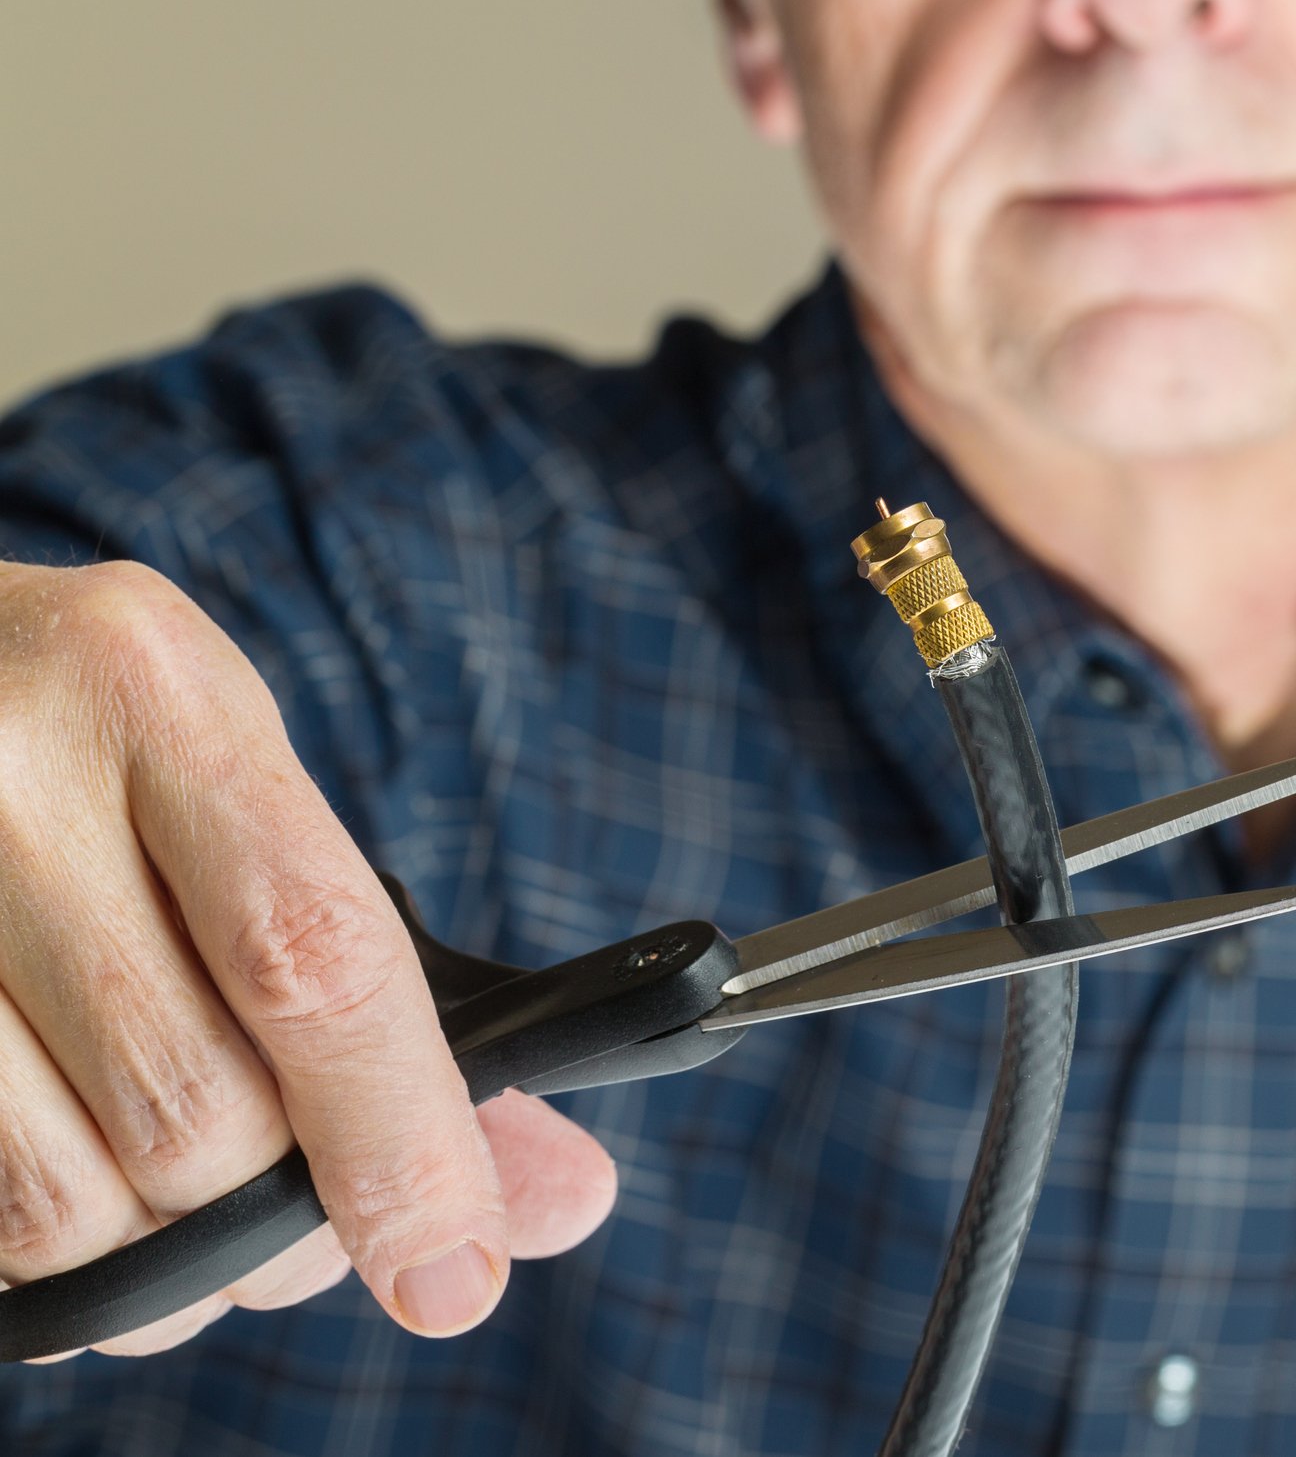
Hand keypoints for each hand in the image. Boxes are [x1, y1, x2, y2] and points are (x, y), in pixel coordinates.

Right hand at [0, 562, 617, 1356]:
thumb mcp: (254, 798)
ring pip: (66, 1201)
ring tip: (179, 1203)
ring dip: (156, 1267)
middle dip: (276, 1216)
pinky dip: (51, 1254)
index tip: (454, 1269)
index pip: (313, 963)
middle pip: (198, 1113)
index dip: (400, 1142)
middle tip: (298, 1209)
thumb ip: (401, 995)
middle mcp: (4, 780)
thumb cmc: (101, 749)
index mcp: (158, 694)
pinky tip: (85, 1183)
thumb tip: (569, 1198)